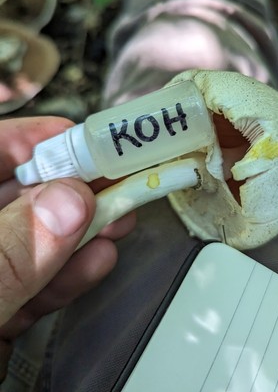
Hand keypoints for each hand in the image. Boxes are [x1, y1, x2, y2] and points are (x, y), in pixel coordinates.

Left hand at [0, 117, 135, 379]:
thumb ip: (5, 253)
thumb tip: (68, 203)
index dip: (25, 141)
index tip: (77, 138)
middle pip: (9, 200)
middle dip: (66, 191)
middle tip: (112, 182)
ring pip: (28, 245)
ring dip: (78, 233)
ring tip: (118, 218)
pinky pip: (32, 287)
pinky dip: (68, 275)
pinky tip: (98, 260)